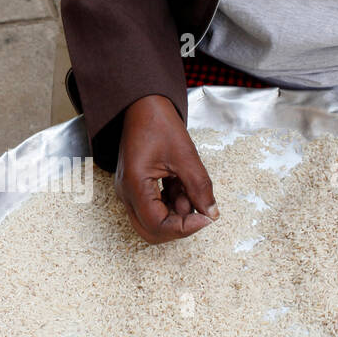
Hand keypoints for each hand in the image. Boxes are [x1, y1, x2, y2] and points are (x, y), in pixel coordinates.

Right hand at [115, 94, 218, 242]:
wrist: (142, 105)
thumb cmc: (157, 122)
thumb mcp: (186, 155)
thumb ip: (200, 187)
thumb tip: (211, 213)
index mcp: (135, 184)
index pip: (157, 225)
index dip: (184, 227)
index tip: (205, 217)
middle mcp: (126, 193)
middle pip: (151, 231)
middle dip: (179, 227)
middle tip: (200, 212)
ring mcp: (129, 192)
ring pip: (153, 222)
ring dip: (177, 214)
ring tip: (190, 190)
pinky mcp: (135, 188)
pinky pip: (153, 208)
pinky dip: (172, 204)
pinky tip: (182, 187)